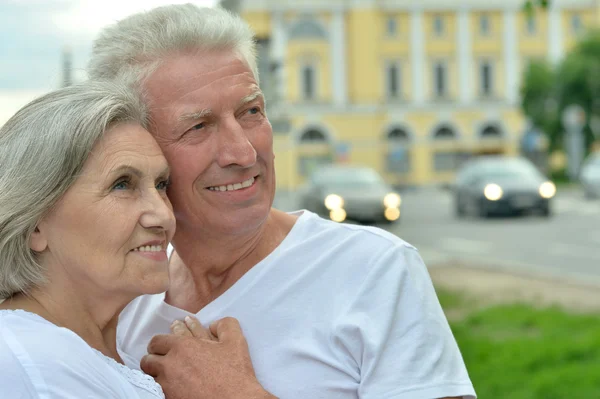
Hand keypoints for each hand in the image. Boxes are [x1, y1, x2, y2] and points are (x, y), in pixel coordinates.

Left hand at [141, 316, 276, 398]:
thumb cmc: (235, 374)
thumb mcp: (236, 342)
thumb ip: (225, 325)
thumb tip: (214, 324)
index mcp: (183, 347)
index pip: (158, 341)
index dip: (161, 343)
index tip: (164, 345)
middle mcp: (170, 365)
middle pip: (148, 359)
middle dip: (153, 358)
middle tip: (159, 360)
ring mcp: (167, 385)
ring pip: (149, 377)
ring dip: (154, 374)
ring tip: (158, 374)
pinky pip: (156, 391)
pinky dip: (159, 388)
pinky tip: (164, 387)